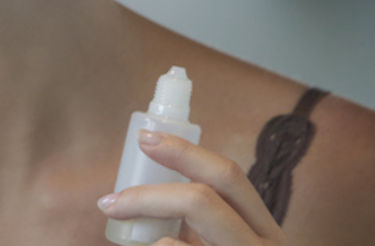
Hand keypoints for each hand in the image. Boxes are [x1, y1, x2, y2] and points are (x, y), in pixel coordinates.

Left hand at [97, 130, 286, 245]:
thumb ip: (199, 226)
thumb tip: (142, 196)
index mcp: (264, 231)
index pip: (230, 178)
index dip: (185, 152)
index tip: (144, 139)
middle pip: (203, 202)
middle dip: (149, 194)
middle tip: (110, 200)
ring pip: (176, 244)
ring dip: (146, 243)